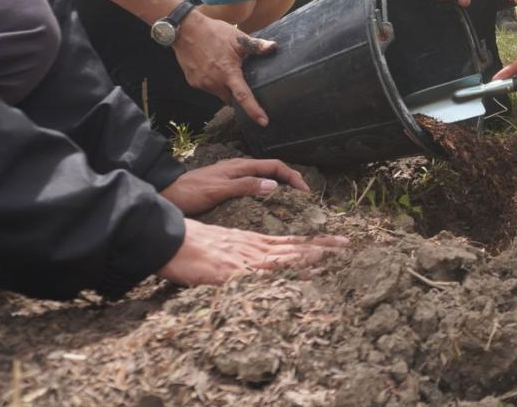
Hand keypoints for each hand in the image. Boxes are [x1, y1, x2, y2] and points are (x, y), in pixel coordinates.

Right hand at [157, 219, 346, 286]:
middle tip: (348, 247)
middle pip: (294, 247)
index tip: (337, 243)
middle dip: (322, 248)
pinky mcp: (230, 271)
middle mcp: (253, 248)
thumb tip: (256, 266)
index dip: (315, 243)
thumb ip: (242, 255)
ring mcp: (243, 259)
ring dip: (309, 258)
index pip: (290, 242)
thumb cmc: (192, 245)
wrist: (168, 239)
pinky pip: (259, 274)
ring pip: (283, 258)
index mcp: (252, 243)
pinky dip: (280, 275)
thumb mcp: (224, 248)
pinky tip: (295, 276)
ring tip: (334, 258)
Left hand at [161, 158, 311, 215]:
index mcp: (241, 166)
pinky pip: (254, 187)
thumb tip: (274, 185)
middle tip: (304, 198)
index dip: (293, 176)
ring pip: (264, 178)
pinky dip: (267, 193)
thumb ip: (245, 186)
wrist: (167, 194)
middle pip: (273, 170)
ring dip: (280, 187)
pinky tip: (267, 206)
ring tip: (291, 202)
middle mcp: (240, 169)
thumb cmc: (190, 192)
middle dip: (291, 181)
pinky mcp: (228, 187)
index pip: (276, 165)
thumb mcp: (219, 190)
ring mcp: (233, 177)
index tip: (306, 191)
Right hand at [172, 11, 276, 126]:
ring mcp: (202, 83)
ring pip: (218, 93)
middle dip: (237, 95)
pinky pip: (207, 87)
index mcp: (228, 73)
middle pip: (230, 98)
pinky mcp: (193, 82)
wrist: (185, 30)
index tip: (263, 122)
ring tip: (224, 68)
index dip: (254, 111)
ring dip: (224, 86)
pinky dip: (213, 82)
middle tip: (240, 80)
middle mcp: (214, 82)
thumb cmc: (213, 32)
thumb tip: (274, 48)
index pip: (243, 97)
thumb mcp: (238, 37)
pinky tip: (213, 67)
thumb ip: (256, 46)